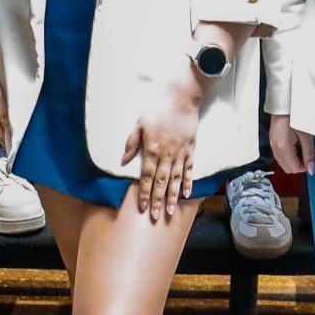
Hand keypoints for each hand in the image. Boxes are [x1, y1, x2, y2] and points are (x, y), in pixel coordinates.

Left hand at [120, 71, 205, 223]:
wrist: (182, 97)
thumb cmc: (158, 108)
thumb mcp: (139, 123)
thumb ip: (132, 143)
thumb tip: (123, 160)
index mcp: (152, 149)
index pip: (147, 177)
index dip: (144, 193)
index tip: (143, 207)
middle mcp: (167, 154)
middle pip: (162, 182)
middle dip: (158, 200)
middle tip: (157, 216)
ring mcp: (180, 153)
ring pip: (176, 179)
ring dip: (173, 196)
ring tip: (171, 211)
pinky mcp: (191, 149)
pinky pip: (190, 169)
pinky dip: (188, 182)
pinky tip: (187, 194)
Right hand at [269, 114, 314, 174]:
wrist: (285, 103)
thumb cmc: (296, 115)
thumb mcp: (306, 135)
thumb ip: (309, 153)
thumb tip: (311, 168)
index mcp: (283, 148)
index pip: (294, 168)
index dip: (306, 167)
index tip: (313, 159)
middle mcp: (275, 148)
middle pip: (287, 168)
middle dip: (300, 165)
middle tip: (309, 155)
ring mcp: (272, 144)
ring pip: (284, 162)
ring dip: (294, 160)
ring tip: (303, 148)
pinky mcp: (273, 140)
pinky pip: (281, 154)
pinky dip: (289, 154)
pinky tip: (296, 144)